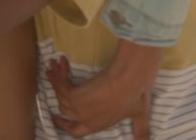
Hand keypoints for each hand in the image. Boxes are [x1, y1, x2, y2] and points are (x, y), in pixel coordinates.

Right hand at [46, 40, 162, 138]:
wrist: (130, 79)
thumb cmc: (136, 96)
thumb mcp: (139, 115)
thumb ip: (141, 130)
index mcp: (98, 125)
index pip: (76, 132)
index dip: (65, 126)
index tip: (57, 118)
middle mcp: (85, 119)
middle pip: (65, 110)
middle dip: (58, 96)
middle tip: (53, 81)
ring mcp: (78, 108)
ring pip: (61, 96)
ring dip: (57, 79)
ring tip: (55, 65)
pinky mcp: (74, 95)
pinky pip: (60, 85)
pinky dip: (58, 74)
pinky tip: (60, 62)